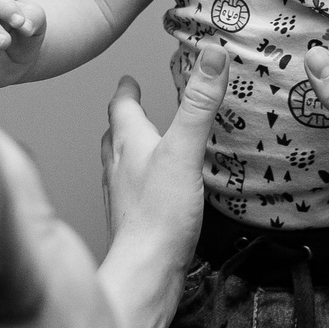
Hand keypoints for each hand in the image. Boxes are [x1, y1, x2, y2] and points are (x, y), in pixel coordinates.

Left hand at [97, 45, 228, 327]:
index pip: (122, 107)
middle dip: (124, 119)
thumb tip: (213, 56)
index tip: (128, 79)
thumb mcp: (184, 150)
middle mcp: (119, 168)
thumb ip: (199, 105)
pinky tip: (156, 191)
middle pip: (115, 136)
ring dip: (129, 151)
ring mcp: (124, 197)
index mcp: (128, 144)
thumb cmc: (160, 213)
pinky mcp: (135, 222)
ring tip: (142, 145)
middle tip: (132, 107)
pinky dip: (141, 182)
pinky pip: (134, 193)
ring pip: (120, 165)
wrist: (147, 271)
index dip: (126, 90)